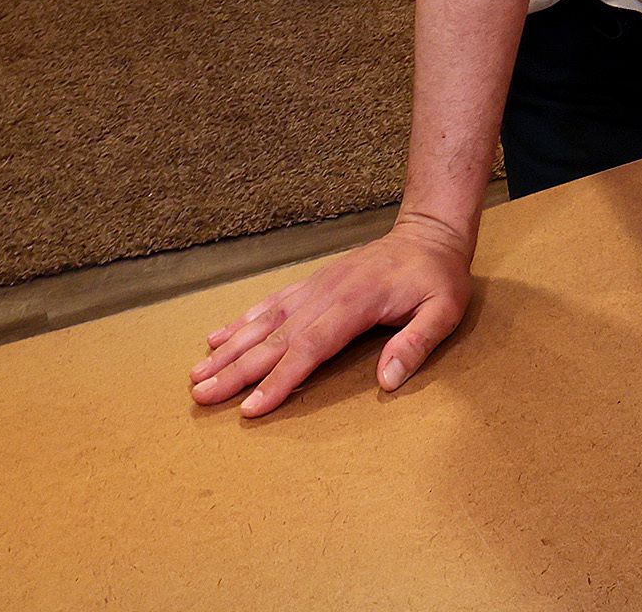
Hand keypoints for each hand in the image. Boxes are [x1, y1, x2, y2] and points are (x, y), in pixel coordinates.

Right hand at [189, 214, 474, 416]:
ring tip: (197, 372)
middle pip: (274, 338)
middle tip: (200, 395)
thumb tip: (388, 380)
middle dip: (236, 370)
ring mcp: (314, 287)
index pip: (309, 348)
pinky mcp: (311, 284)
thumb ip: (417, 343)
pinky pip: (270, 304)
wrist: (428, 233)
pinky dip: (241, 321)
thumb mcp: (444, 310)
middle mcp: (325, 294)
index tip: (250, 408)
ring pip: (263, 321)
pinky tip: (218, 336)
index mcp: (354, 304)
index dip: (279, 380)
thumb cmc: (438, 277)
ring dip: (229, 348)